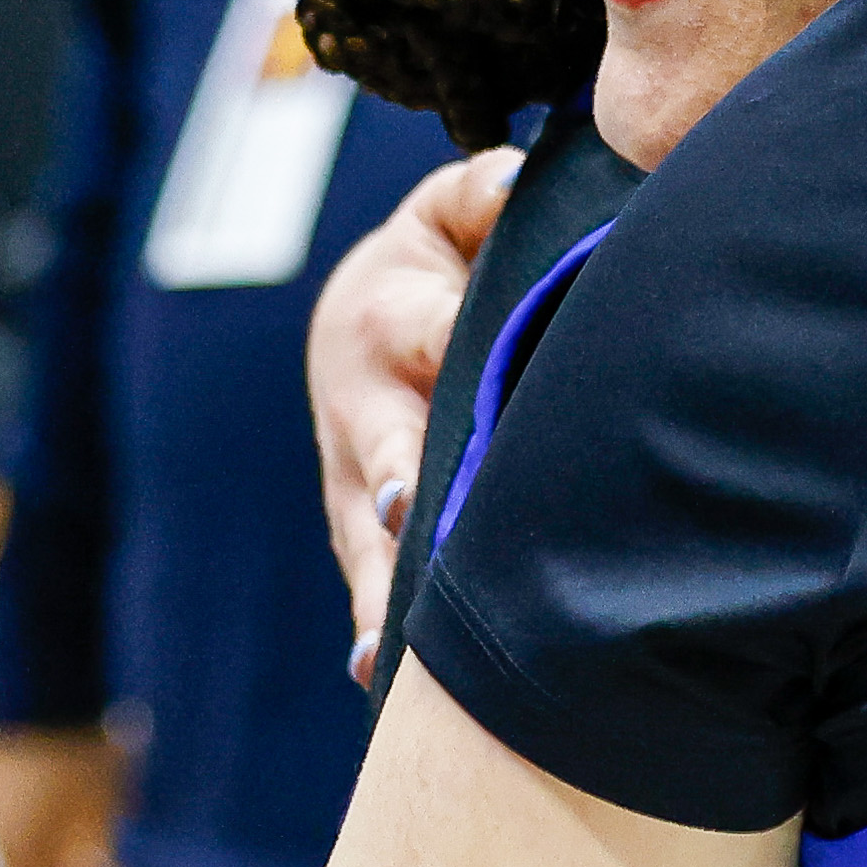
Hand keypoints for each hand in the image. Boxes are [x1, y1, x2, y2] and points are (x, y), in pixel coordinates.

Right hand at [311, 148, 515, 660]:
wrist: (366, 313)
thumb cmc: (439, 260)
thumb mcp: (450, 210)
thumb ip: (479, 194)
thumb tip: (511, 185)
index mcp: (388, 319)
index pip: (420, 338)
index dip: (438, 362)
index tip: (443, 407)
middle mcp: (363, 406)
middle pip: (378, 450)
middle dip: (392, 485)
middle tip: (403, 513)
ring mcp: (355, 475)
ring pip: (362, 536)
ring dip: (374, 586)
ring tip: (382, 647)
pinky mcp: (361, 527)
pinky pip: (367, 576)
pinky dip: (373, 625)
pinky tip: (381, 682)